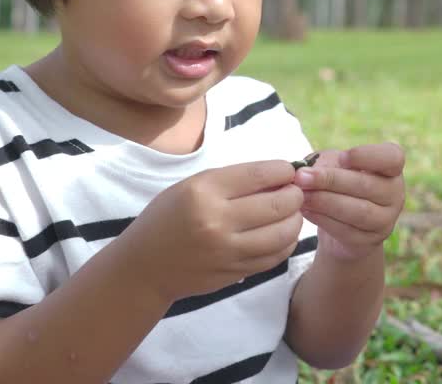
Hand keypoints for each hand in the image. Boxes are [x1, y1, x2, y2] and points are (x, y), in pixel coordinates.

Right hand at [127, 160, 304, 301]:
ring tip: (292, 212)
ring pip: (283, 234)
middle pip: (278, 204)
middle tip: (295, 191)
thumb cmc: (168, 218)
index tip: (290, 170)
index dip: (284, 170)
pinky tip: (283, 233)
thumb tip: (279, 174)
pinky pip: (275, 257)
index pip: (259, 175)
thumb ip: (233, 180)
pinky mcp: (235, 272)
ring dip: (296, 219)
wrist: (145, 266)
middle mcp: (217, 221)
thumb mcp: (191, 186)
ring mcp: (228, 251)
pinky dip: (287, 242)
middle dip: (295, 195)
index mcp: (204, 191)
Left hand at [294, 143, 405, 260]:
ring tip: (301, 195)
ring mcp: (386, 219)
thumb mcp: (334, 164)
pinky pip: (346, 230)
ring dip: (325, 202)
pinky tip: (306, 210)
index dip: (367, 156)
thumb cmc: (340, 183)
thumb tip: (308, 170)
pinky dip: (323, 219)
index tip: (342, 157)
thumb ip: (325, 162)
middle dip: (331, 180)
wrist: (342, 221)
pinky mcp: (370, 241)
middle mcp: (395, 193)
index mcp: (391, 167)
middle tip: (302, 176)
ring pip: (358, 211)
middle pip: (366, 185)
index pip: (392, 157)